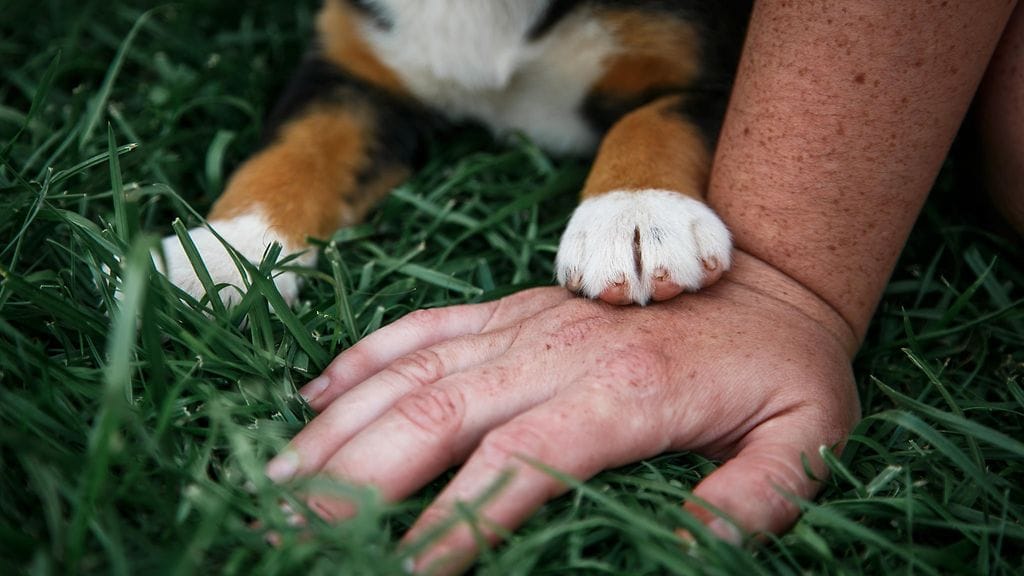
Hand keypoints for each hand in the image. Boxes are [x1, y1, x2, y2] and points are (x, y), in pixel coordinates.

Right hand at [265, 252, 860, 572]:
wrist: (770, 270)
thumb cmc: (784, 367)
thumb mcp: (806, 437)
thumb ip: (755, 501)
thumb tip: (695, 555)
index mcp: (625, 393)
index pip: (517, 464)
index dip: (451, 526)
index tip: (394, 575)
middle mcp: (557, 351)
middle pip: (435, 414)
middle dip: (356, 481)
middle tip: (290, 535)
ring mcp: (526, 322)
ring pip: (411, 371)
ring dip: (339, 429)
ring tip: (276, 483)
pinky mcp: (513, 307)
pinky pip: (424, 327)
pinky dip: (363, 360)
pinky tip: (313, 398)